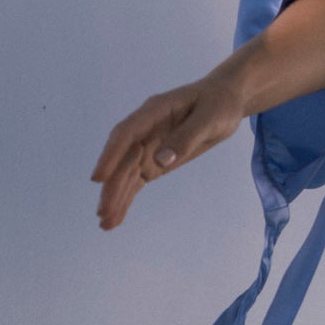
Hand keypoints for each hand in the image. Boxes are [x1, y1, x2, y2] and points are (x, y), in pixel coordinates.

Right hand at [90, 74, 247, 230]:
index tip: (98, 178)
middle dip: (112, 186)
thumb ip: (186, 138)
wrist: (225, 100)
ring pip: (126, 173)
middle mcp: (144, 129)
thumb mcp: (209, 119)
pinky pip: (136, 180)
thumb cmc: (218, 104)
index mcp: (154, 111)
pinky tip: (116, 217)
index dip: (111, 155)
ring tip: (105, 223)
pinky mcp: (154, 160)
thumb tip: (161, 161)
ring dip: (115, 197)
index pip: (126, 134)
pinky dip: (126, 197)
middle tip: (103, 213)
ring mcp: (147, 145)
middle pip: (123, 159)